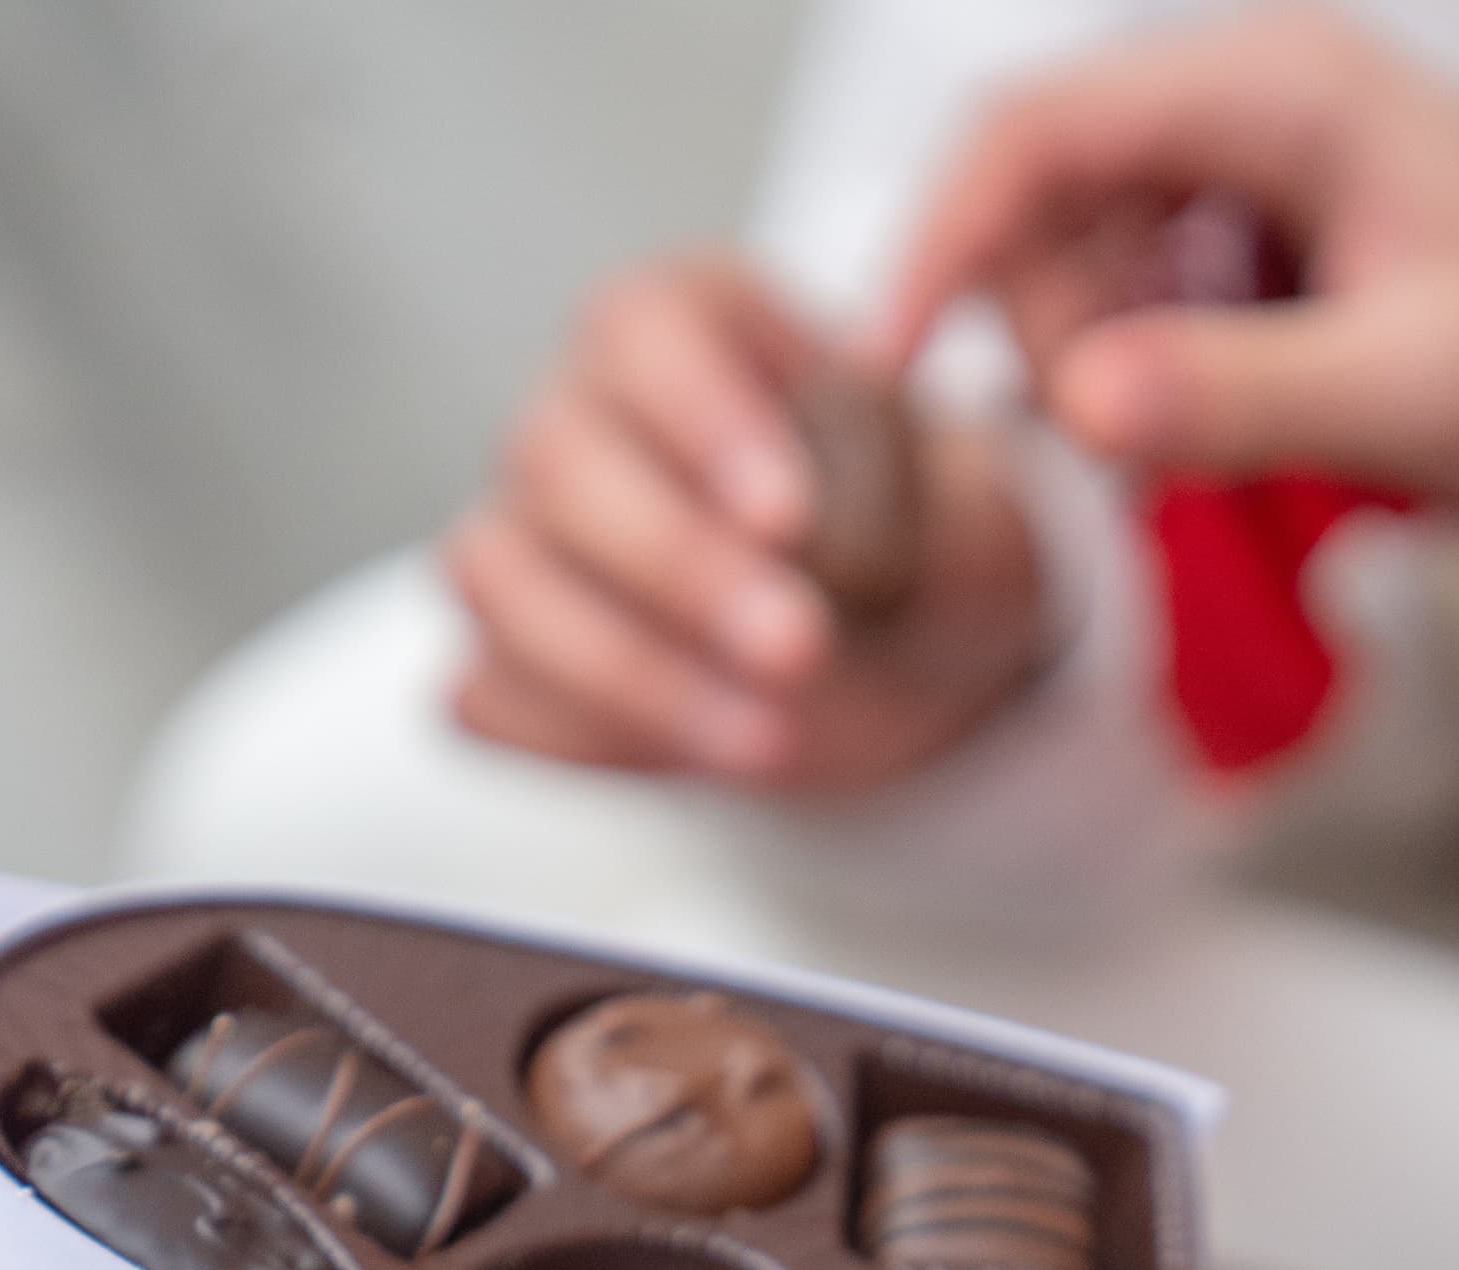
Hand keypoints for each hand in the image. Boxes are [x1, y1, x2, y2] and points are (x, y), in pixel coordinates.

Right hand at [444, 253, 1046, 791]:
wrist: (911, 659)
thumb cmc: (931, 548)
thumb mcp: (970, 513)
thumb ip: (910, 507)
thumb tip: (805, 542)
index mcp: (693, 321)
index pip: (641, 324)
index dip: (700, 417)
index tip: (788, 517)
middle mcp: (584, 411)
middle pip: (556, 454)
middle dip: (676, 565)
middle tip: (798, 647)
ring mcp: (528, 534)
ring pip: (496, 575)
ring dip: (627, 668)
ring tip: (772, 736)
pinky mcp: (509, 655)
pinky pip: (487, 693)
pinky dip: (576, 735)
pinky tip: (698, 760)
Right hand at [881, 4, 1458, 521]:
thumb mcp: (1423, 390)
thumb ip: (1247, 394)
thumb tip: (1077, 406)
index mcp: (1284, 82)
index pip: (1037, 125)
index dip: (940, 237)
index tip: (890, 362)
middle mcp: (1242, 93)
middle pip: (1031, 194)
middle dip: (1045, 331)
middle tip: (1139, 450)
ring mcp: (1231, 156)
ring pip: (1059, 254)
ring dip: (1090, 366)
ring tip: (1207, 445)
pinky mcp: (1230, 224)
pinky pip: (1111, 291)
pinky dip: (1127, 373)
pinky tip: (1210, 424)